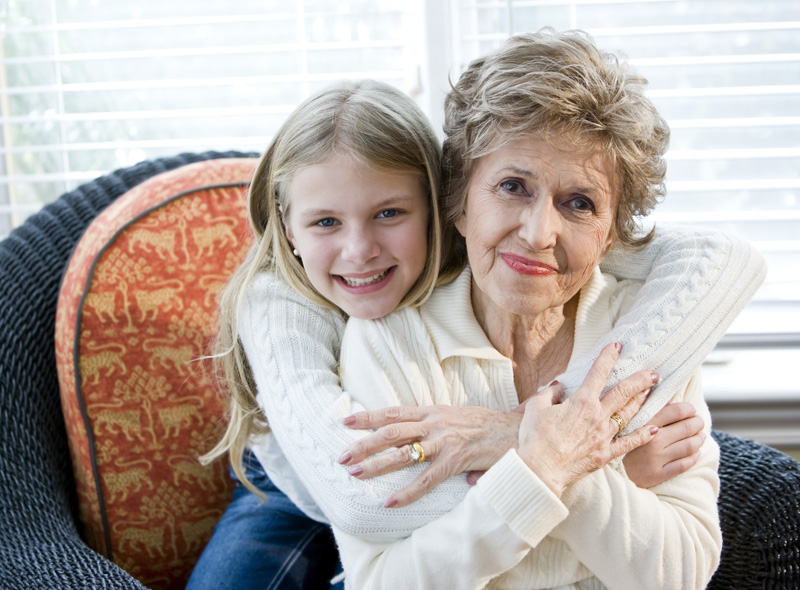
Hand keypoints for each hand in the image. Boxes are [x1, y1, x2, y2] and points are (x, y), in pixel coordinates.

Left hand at [338, 405, 521, 506]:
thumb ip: (442, 433)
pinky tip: (389, 502)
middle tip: (340, 456)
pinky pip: (426, 480)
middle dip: (363, 444)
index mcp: (434, 412)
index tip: (344, 420)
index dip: (368, 416)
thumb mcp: (460, 420)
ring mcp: (445, 441)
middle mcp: (435, 422)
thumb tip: (429, 450)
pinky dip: (406, 493)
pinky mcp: (457, 460)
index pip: (393, 412)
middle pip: (390, 431)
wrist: (522, 431)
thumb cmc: (491, 427)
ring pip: (403, 453)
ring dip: (376, 465)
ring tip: (354, 474)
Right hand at [517, 343, 658, 496]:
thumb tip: (558, 387)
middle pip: (623, 393)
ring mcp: (604, 436)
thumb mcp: (535, 408)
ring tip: (651, 391)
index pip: (598, 373)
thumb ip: (549, 394)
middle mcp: (597, 416)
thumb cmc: (535, 438)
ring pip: (629, 414)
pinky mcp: (605, 454)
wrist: (541, 469)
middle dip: (639, 380)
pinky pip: (629, 443)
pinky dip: (643, 435)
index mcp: (581, 402)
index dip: (608, 357)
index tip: (617, 346)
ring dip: (641, 400)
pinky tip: (654, 428)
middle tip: (652, 372)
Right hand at [623, 401, 704, 487]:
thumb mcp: (630, 420)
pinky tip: (695, 452)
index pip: (676, 411)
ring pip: (689, 446)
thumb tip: (668, 393)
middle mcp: (651, 441)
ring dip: (699, 439)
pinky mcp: (658, 475)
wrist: (610, 470)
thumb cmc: (620, 440)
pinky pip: (685, 464)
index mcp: (644, 423)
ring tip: (700, 436)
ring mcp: (656, 459)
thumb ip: (648, 407)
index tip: (691, 409)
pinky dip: (694, 457)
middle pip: (687, 428)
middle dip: (697, 423)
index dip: (688, 408)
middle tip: (699, 422)